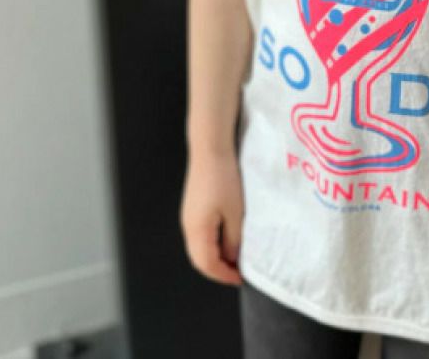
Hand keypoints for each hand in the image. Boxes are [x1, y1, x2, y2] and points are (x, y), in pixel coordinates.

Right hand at [180, 147, 244, 284]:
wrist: (211, 149)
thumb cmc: (224, 179)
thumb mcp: (235, 213)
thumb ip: (233, 240)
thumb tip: (232, 258)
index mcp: (196, 231)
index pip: (207, 264)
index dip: (223, 275)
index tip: (240, 279)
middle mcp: (188, 226)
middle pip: (199, 259)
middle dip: (218, 269)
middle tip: (238, 272)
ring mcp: (189, 216)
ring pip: (199, 247)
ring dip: (216, 255)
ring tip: (236, 256)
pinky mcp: (193, 207)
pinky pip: (200, 233)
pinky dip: (213, 242)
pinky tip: (227, 237)